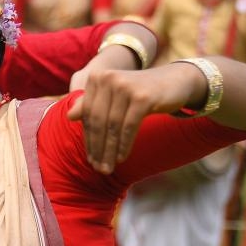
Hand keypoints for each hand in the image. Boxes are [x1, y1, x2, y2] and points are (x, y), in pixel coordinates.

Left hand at [67, 64, 202, 173]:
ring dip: (109, 150)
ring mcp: (125, 86)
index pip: (88, 114)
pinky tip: (121, 158)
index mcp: (97, 77)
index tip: (90, 158)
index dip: (88, 138)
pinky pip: (128, 127)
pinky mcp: (142, 97)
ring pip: (112, 126)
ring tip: (108, 167)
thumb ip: (93, 104)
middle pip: (98, 121)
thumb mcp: (115, 96)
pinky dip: (123, 145)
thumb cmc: (141, 92)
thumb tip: (69, 116)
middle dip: (97, 148)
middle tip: (98, 168)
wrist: (176, 81)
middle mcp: (108, 78)